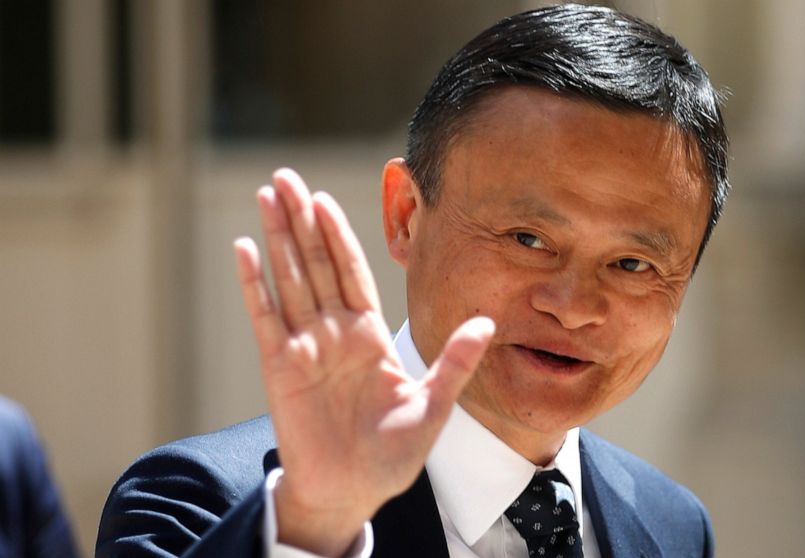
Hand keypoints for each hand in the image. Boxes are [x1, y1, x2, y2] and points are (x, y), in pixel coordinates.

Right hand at [233, 168, 493, 555]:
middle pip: (317, 264)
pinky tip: (245, 250)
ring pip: (291, 280)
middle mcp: (335, 332)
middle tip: (286, 177)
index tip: (326, 199)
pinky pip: (266, 318)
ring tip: (268, 196)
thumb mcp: (432, 406)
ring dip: (278, 238)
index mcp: (370, 335)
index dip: (339, 235)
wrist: (352, 491)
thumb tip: (486, 323)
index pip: (353, 273)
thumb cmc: (393, 455)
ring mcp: (305, 346)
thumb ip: (455, 363)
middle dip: (302, 220)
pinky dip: (254, 285)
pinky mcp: (280, 368)